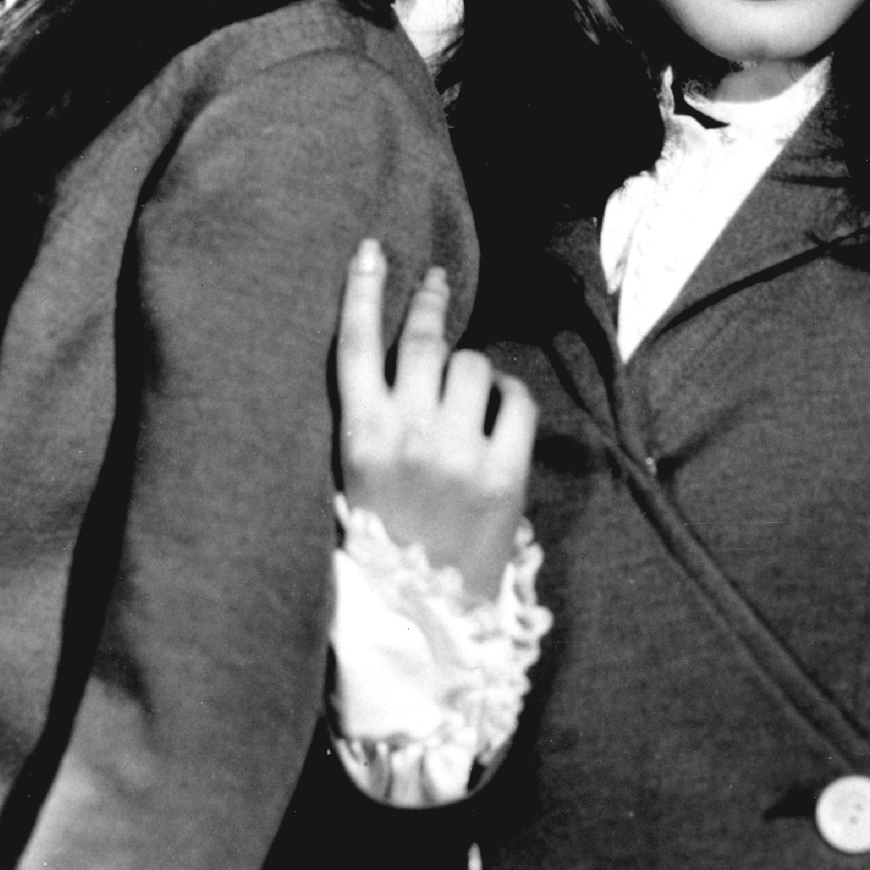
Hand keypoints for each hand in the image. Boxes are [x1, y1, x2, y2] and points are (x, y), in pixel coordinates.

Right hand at [337, 247, 534, 602]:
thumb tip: (402, 359)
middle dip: (429, 303)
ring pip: (471, 366)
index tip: (371, 250)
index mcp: (358, 438)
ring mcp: (458, 455)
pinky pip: (515, 401)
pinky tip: (501, 407)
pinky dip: (510, 395)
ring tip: (465, 391)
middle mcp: (407, 438)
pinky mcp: (504, 475)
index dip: (362, 290)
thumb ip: (373, 420)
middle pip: (421, 342)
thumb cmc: (383, 543)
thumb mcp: (354, 479)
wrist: (421, 620)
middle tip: (436, 282)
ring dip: (470, 366)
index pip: (354, 346)